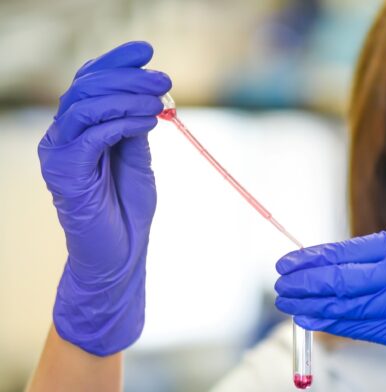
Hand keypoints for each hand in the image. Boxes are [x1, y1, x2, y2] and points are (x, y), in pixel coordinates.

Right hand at [38, 41, 170, 355]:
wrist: (120, 257)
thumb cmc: (128, 211)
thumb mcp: (138, 159)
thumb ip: (136, 128)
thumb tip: (150, 95)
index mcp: (81, 130)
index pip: (89, 82)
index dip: (116, 62)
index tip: (147, 50)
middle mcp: (64, 138)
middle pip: (85, 87)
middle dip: (127, 77)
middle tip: (164, 79)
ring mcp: (60, 155)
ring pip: (83, 106)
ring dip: (125, 97)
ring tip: (159, 102)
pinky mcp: (65, 175)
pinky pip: (90, 136)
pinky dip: (120, 123)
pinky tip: (145, 122)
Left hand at [275, 229, 385, 390]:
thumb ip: (371, 261)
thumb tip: (319, 265)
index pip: (349, 251)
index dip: (313, 259)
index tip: (286, 263)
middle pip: (345, 279)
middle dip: (306, 283)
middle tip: (280, 286)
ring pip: (350, 306)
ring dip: (313, 306)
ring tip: (289, 305)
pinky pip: (364, 328)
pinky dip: (334, 324)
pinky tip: (312, 321)